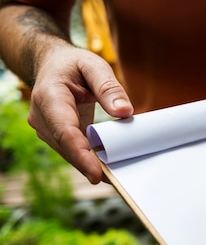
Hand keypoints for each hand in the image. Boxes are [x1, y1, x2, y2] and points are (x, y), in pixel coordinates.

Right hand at [28, 41, 132, 183]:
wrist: (53, 64)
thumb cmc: (73, 64)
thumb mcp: (94, 65)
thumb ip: (109, 87)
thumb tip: (124, 112)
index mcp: (49, 97)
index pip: (65, 132)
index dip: (81, 155)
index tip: (97, 174)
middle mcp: (42, 116)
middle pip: (66, 147)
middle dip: (89, 165)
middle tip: (117, 180)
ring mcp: (46, 128)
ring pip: (68, 152)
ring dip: (90, 163)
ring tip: (115, 176)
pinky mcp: (54, 135)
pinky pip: (71, 150)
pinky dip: (88, 158)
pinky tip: (106, 166)